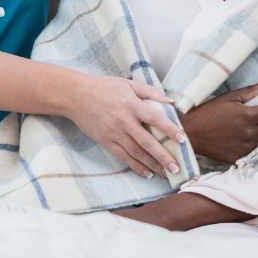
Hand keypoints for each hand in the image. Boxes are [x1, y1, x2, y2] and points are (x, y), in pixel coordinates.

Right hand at [63, 74, 187, 178]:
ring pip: (136, 153)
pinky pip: (123, 157)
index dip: (169, 129)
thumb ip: (150, 92)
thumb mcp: (128, 84)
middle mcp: (123, 121)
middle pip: (147, 142)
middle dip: (163, 156)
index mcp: (131, 104)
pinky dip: (136, 167)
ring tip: (166, 173)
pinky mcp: (106, 142)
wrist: (76, 96)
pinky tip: (147, 174)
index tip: (182, 139)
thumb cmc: (104, 87)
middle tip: (176, 167)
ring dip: (152, 165)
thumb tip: (170, 102)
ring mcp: (114, 133)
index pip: (155, 118)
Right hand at [176, 81, 257, 163]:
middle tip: (257, 120)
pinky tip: (243, 140)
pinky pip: (256, 152)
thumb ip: (250, 90)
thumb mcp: (229, 97)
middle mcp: (249, 133)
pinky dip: (253, 146)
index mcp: (248, 116)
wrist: (190, 132)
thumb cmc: (208, 112)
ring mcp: (245, 147)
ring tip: (250, 130)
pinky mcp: (239, 158)